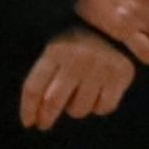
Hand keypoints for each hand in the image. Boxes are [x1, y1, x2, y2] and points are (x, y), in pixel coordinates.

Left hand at [19, 27, 135, 130]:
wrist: (116, 25)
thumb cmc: (78, 41)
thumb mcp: (57, 48)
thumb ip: (45, 75)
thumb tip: (36, 111)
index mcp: (55, 51)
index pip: (34, 88)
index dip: (28, 109)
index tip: (28, 122)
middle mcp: (76, 60)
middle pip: (52, 102)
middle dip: (45, 118)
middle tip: (44, 124)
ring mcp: (99, 68)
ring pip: (78, 110)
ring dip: (74, 109)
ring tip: (77, 96)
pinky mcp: (120, 76)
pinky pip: (103, 108)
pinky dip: (98, 107)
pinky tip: (98, 95)